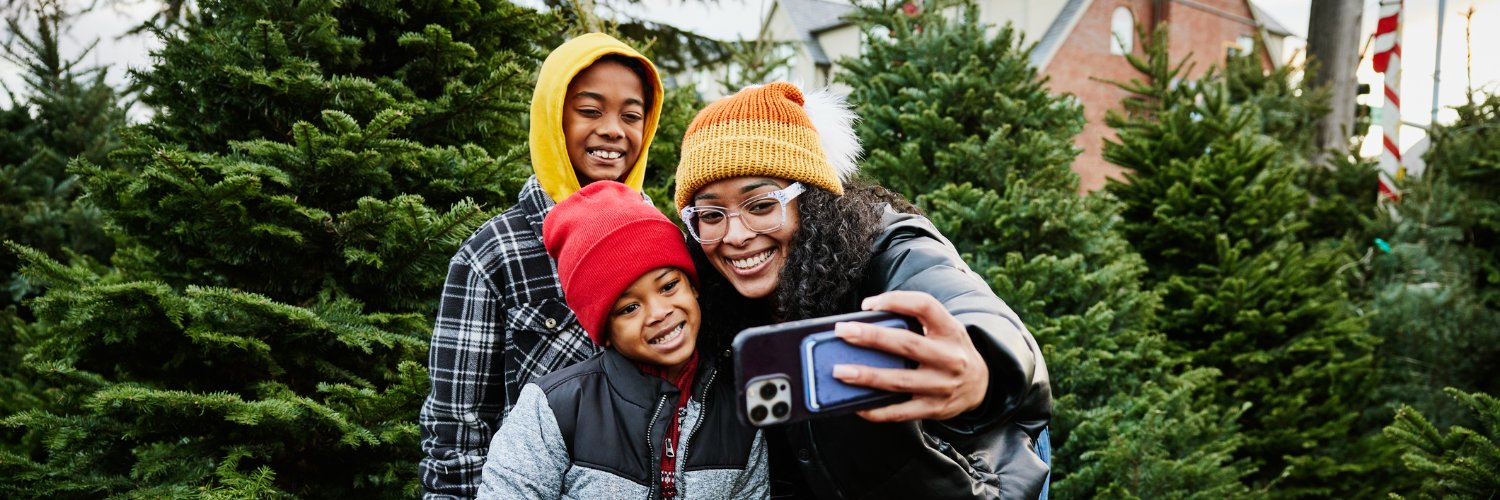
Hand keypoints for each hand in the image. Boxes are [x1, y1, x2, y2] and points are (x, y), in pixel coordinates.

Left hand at [831, 290, 988, 421]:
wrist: (981, 385)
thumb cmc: (951, 350)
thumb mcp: (945, 329)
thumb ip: (916, 322)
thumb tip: (865, 320)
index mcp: (951, 330)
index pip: (925, 306)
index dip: (895, 301)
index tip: (868, 305)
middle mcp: (949, 357)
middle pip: (907, 344)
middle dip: (872, 337)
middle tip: (842, 332)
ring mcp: (942, 386)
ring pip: (900, 381)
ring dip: (867, 376)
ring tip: (840, 372)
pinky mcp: (934, 409)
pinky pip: (901, 412)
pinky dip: (877, 410)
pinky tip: (857, 405)